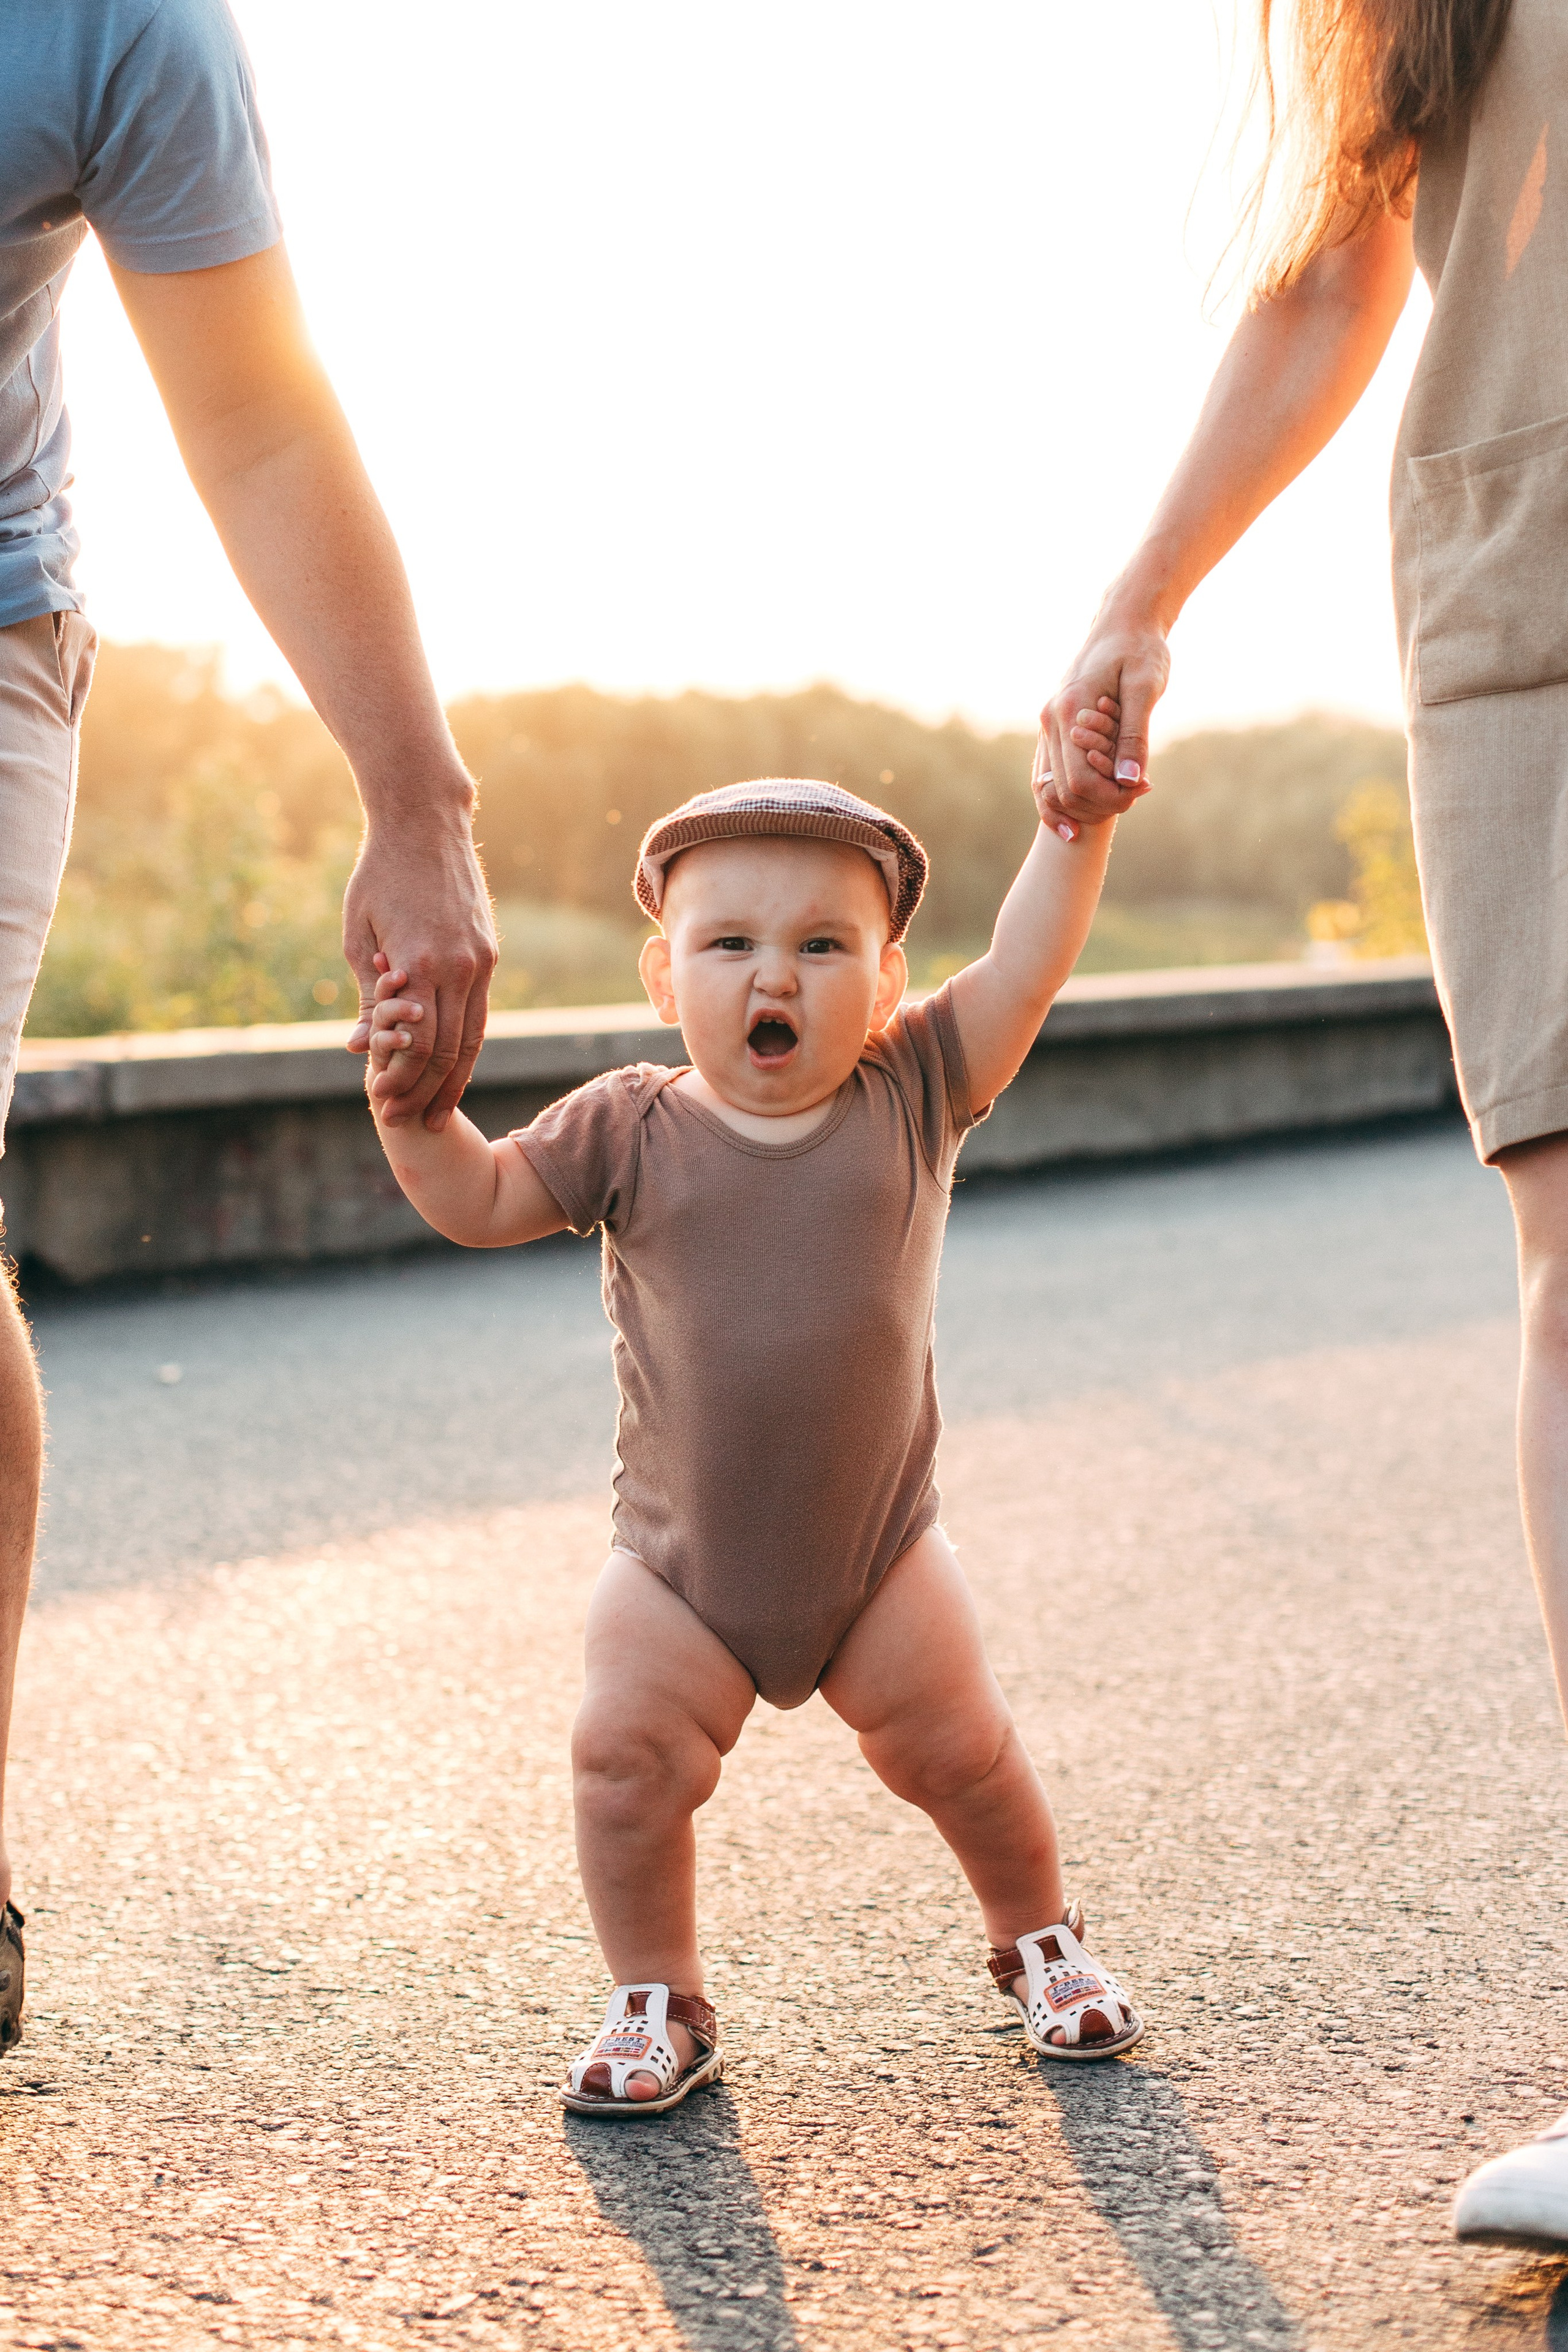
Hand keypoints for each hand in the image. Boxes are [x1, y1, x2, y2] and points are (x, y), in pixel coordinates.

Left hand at [343, 804, 497, 1130]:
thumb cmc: (379, 873)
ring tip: (437, 1112)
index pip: (418, 1045)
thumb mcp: (357, 934)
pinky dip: (466, 1045)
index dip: (400, 1081)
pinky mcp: (488, 953)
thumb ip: (365, 996)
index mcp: (421, 964)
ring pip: (474, 1037)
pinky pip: (480, 1011)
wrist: (425, 822)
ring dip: (453, 1079)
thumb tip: (359, 1048)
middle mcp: (459, 967)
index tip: (380, 1105)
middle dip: (426, 1092)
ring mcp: (480, 961)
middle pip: (450, 1051)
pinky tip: (453, 1067)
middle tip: (405, 1123)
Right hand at [1037, 599, 1169, 841]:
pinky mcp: (1053, 726)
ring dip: (1085, 802)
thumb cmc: (1140, 649)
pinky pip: (1049, 774)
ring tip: (1123, 796)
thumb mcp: (1146, 688)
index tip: (1144, 787)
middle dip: (1101, 802)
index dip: (1112, 796)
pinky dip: (1069, 794)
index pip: (1080, 781)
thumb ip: (1135, 735)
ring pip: (1050, 788)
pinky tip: (1093, 805)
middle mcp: (1050, 720)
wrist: (1123, 622)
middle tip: (1139, 791)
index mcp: (1069, 711)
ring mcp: (1047, 724)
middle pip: (1063, 791)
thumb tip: (1130, 781)